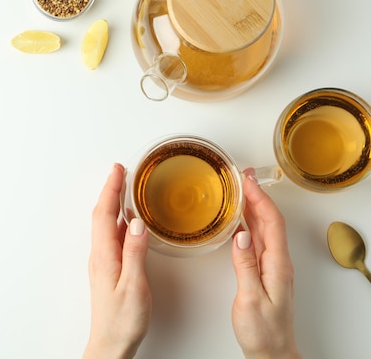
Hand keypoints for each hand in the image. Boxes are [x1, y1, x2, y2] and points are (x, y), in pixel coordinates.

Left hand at [83, 164, 151, 358]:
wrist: (110, 343)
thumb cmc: (122, 320)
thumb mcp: (134, 286)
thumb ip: (135, 253)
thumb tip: (137, 223)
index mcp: (104, 256)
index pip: (104, 213)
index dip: (111, 189)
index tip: (118, 170)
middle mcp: (100, 255)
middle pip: (102, 214)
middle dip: (110, 189)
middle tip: (120, 170)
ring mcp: (102, 261)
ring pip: (105, 223)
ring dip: (112, 202)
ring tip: (123, 187)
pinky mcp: (108, 268)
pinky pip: (110, 235)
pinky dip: (116, 219)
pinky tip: (126, 219)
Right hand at [231, 172, 301, 358]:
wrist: (272, 353)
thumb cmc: (262, 331)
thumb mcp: (251, 298)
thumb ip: (245, 266)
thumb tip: (241, 235)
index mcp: (277, 265)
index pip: (271, 222)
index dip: (260, 199)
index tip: (246, 181)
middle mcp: (277, 262)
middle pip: (270, 221)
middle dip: (257, 195)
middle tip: (242, 176)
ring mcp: (272, 267)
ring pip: (264, 229)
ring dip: (253, 207)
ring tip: (240, 190)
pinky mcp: (264, 272)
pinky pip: (258, 240)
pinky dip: (249, 224)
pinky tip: (239, 220)